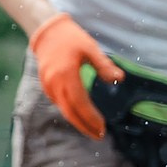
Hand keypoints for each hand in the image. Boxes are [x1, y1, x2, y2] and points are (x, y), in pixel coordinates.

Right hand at [30, 12, 120, 139]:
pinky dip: (70, 111)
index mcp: (66, 74)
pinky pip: (58, 103)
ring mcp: (48, 85)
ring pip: (63, 110)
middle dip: (84, 126)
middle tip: (99, 135)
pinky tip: (81, 114)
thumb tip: (121, 79)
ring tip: (92, 128)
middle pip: (70, 113)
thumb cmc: (71, 38)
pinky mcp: (45, 85)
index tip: (102, 128)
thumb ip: (104, 66)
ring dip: (77, 121)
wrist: (46, 31)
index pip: (80, 104)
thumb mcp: (91, 48)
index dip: (91, 118)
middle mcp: (54, 83)